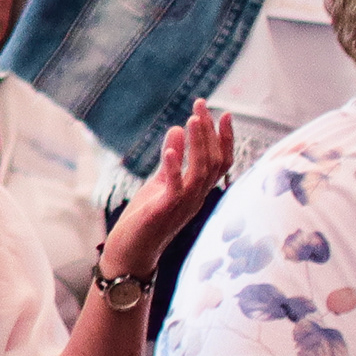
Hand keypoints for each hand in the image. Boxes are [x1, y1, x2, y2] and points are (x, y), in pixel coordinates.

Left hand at [105, 101, 236, 274]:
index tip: (224, 113)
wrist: (130, 250)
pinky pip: (175, 188)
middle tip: (202, 105)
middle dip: (210, 132)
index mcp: (198, 191)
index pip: (220, 163)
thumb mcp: (160, 183)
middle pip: (214, 163)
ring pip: (201, 173)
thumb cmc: (146, 218)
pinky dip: (174, 166)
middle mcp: (196, 198)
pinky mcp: (164, 211)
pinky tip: (171, 147)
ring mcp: (183, 205)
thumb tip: (177, 128)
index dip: (225, 139)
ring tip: (192, 119)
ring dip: (197, 144)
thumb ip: (171, 159)